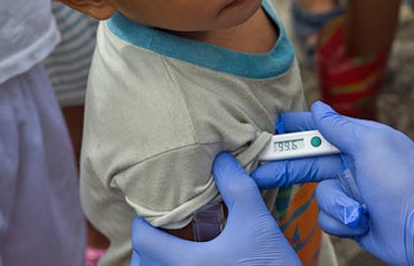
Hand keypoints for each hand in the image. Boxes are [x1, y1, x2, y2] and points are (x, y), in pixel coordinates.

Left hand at [131, 152, 299, 265]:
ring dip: (158, 259)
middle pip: (144, 262)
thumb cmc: (269, 264)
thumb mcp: (255, 220)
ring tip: (174, 244)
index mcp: (185, 263)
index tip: (153, 208)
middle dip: (148, 242)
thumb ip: (235, 186)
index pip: (144, 240)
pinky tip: (192, 261)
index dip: (144, 221)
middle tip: (162, 224)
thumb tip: (221, 159)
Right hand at [253, 102, 413, 265]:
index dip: (297, 129)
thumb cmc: (399, 182)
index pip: (321, 131)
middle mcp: (354, 165)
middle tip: (258, 170)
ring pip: (319, 195)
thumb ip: (339, 127)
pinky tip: (361, 222)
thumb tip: (318, 108)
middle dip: (287, 167)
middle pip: (309, 162)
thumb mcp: (370, 144)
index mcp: (360, 142)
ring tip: (360, 209)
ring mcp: (351, 192)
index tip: (273, 126)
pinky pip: (327, 218)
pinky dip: (343, 221)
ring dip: (337, 204)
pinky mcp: (350, 217)